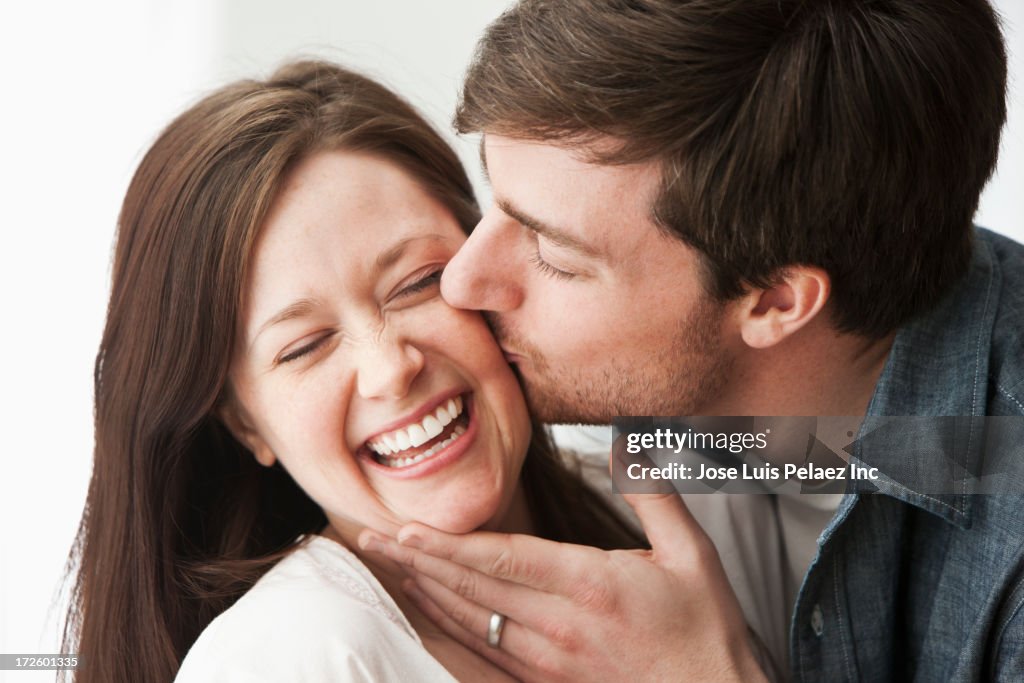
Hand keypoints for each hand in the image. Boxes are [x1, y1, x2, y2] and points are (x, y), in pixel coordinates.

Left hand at [359, 492, 767, 681]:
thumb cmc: (706, 632)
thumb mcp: (694, 555)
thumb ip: (654, 493)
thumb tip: (630, 439)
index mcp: (590, 586)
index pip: (502, 560)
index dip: (448, 546)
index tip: (406, 531)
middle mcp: (558, 626)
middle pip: (472, 589)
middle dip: (417, 562)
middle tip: (372, 539)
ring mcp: (548, 661)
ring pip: (469, 622)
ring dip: (424, 592)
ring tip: (390, 567)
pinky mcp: (547, 682)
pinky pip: (484, 653)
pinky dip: (448, 627)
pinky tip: (430, 611)